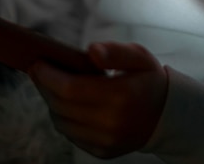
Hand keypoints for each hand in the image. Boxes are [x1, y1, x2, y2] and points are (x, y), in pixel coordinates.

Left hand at [29, 42, 167, 158]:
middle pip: (61, 105)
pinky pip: (70, 135)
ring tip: (52, 86)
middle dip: (44, 86)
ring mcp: (107, 141)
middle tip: (38, 71)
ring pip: (62, 122)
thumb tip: (91, 51)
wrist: (165, 115)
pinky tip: (66, 104)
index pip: (70, 89)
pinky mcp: (102, 152)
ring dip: (51, 103)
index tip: (37, 63)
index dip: (48, 76)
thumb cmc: (147, 79)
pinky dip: (63, 118)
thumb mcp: (138, 56)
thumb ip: (114, 51)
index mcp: (121, 96)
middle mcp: (113, 123)